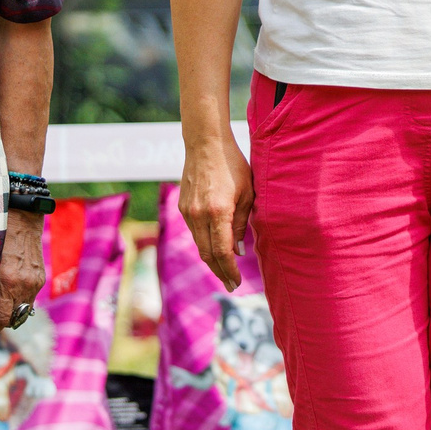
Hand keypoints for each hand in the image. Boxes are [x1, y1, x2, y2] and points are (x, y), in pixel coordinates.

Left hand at [0, 210, 44, 342]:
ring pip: (23, 309)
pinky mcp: (40, 276)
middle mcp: (26, 285)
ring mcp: (35, 281)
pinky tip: (4, 289)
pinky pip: (29, 297)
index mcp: (8, 282)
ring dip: (8, 311)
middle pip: (13, 318)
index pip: (1, 319)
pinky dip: (17, 299)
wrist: (22, 213)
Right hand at [179, 129, 254, 289]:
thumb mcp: (247, 194)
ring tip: (225, 271)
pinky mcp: (183, 207)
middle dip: (220, 272)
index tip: (237, 283)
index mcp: (218, 211)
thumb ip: (242, 223)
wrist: (205, 144)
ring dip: (212, 260)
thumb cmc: (233, 166)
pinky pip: (195, 232)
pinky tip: (216, 248)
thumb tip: (238, 251)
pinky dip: (205, 244)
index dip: (230, 270)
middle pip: (208, 254)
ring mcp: (188, 212)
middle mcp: (199, 215)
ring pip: (200, 245)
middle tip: (231, 285)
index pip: (223, 251)